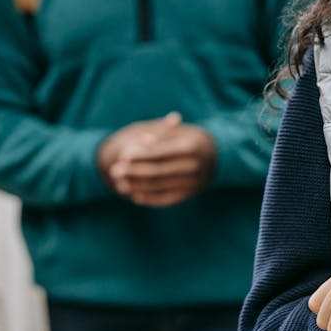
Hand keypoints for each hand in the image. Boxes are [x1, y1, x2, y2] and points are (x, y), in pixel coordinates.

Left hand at [98, 113, 216, 206]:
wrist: (217, 155)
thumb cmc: (191, 138)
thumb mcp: (180, 131)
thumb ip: (161, 135)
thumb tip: (141, 141)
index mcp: (190, 146)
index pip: (160, 152)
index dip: (140, 155)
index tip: (123, 155)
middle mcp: (194, 166)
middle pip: (158, 171)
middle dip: (134, 171)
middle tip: (114, 170)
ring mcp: (193, 182)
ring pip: (160, 186)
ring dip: (137, 186)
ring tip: (119, 183)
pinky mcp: (190, 194)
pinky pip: (167, 199)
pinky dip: (150, 198)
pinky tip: (135, 195)